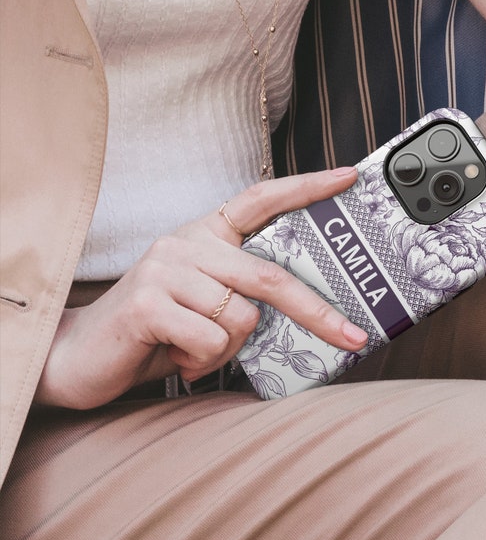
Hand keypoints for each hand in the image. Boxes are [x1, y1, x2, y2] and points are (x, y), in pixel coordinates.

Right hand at [36, 168, 367, 408]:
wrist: (78, 357)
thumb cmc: (157, 332)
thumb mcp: (207, 304)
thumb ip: (245, 295)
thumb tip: (310, 314)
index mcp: (205, 236)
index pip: (260, 199)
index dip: (305, 188)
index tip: (348, 178)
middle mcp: (186, 243)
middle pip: (270, 275)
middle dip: (318, 312)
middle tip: (353, 338)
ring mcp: (165, 269)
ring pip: (243, 317)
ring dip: (229, 350)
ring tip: (196, 350)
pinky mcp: (149, 302)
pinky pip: (212, 339)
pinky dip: (204, 361)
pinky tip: (176, 356)